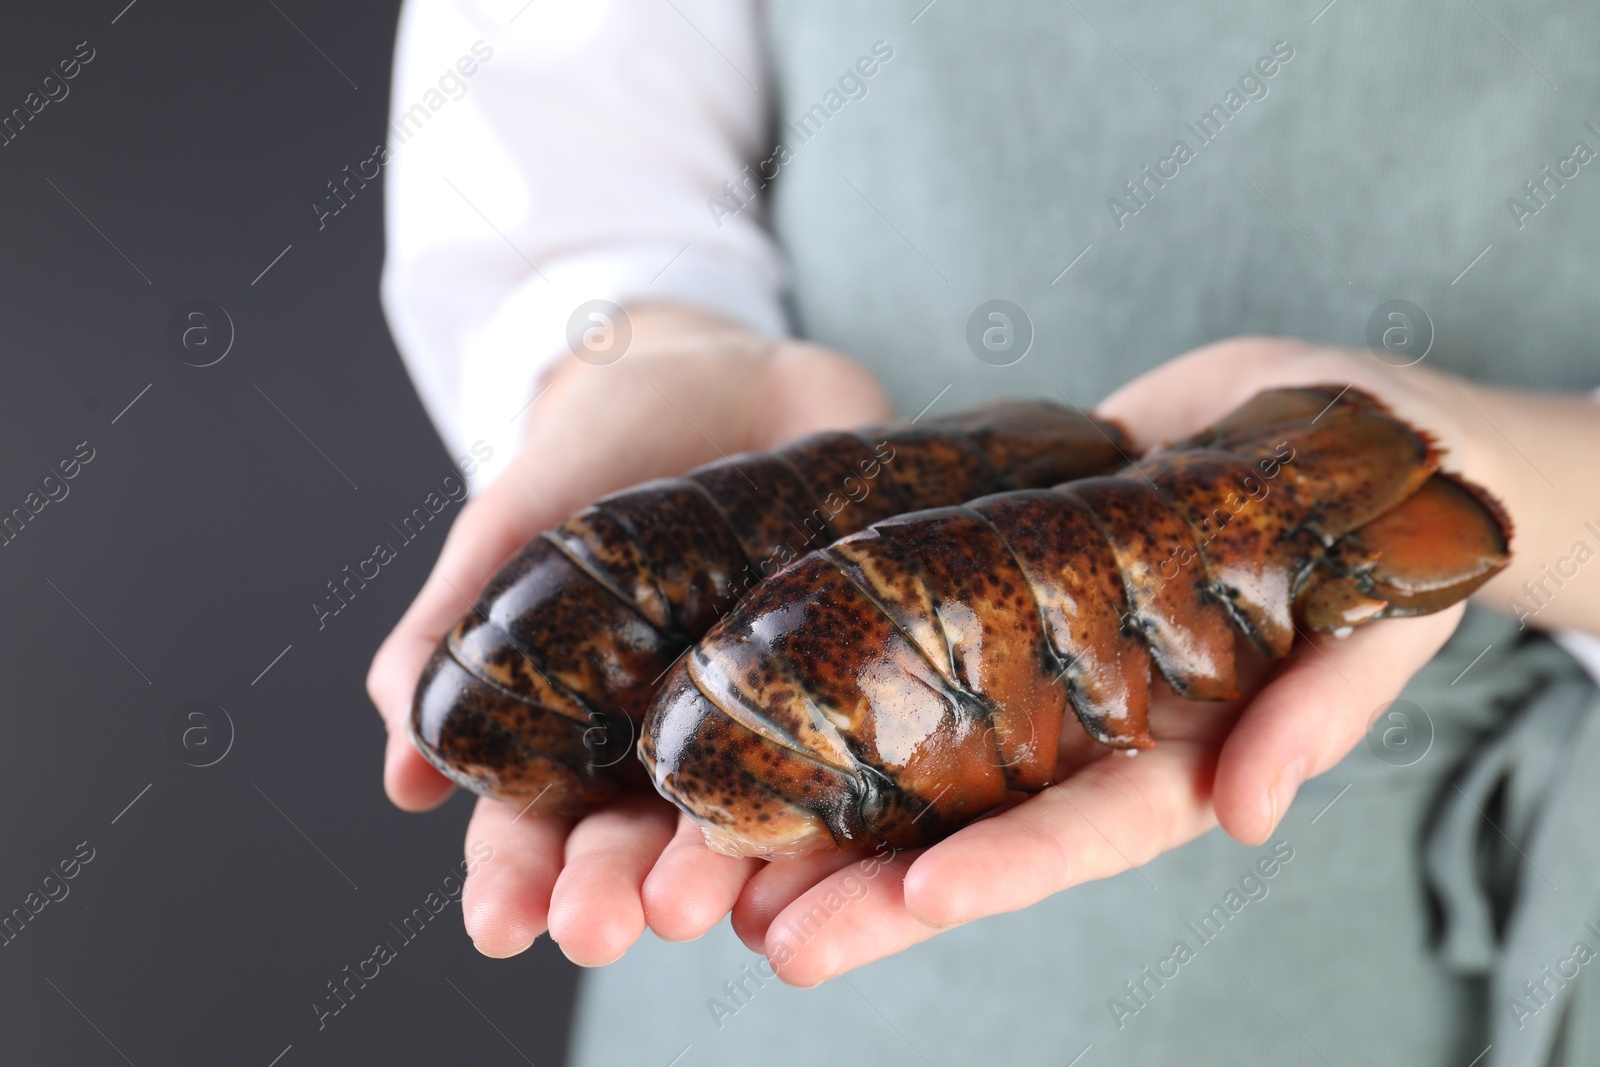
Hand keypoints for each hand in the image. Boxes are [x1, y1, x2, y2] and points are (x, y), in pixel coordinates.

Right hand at [366, 304, 890, 962]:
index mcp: (576, 721)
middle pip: (635, 837)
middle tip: (605, 929)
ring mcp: (758, 709)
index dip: (514, 877)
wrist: (722, 367)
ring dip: (713, 872)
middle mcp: (667, 735)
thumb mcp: (508, 527)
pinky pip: (848, 750)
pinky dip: (833, 806)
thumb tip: (403, 780)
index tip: (502, 924)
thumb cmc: (595, 448)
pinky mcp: (844, 675)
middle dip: (613, 889)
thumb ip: (450, 636)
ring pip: (739, 814)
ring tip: (696, 906)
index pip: (534, 823)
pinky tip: (816, 854)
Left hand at [638, 335, 1592, 985]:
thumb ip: (1317, 711)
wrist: (1332, 422)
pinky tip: (750, 721)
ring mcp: (1041, 667)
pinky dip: (837, 692)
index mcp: (1184, 757)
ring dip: (827, 817)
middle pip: (977, 824)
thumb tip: (1248, 814)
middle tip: (775, 936)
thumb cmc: (1388, 526)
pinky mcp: (1001, 588)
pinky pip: (911, 649)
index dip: (1007, 866)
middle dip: (876, 887)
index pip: (1087, 829)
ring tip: (724, 874)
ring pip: (921, 759)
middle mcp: (1095, 730)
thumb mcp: (1374, 616)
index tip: (916, 902)